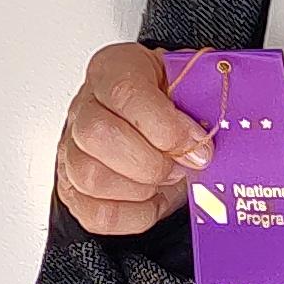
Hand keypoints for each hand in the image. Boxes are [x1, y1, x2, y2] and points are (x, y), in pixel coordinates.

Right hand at [54, 41, 214, 238]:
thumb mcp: (191, 86)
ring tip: (166, 179)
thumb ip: (202, 103)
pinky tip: (151, 197)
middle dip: (151, 161)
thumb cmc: (172, 104)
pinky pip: (97, 214)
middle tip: (181, 165)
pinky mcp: (75, 191)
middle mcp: (85, 108)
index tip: (197, 142)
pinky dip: (134, 214)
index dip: (164, 125)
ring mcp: (72, 150)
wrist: (157, 123)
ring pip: (91, 178)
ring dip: (142, 187)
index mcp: (114, 69)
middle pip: (98, 135)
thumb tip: (210, 137)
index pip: (124, 92)